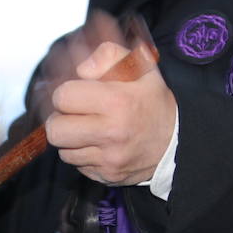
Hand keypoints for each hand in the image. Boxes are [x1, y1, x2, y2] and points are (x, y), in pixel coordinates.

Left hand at [45, 40, 176, 185]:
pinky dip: (82, 154)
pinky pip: (77, 166)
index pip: (63, 97)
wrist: (177, 143)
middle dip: (59, 119)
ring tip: (87, 129)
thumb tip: (81, 70)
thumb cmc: (153, 102)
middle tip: (72, 114)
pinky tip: (97, 144)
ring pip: (63, 151)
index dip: (65, 93)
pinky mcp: (108, 177)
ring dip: (70, 139)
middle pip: (55, 129)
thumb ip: (109, 55)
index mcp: (118, 102)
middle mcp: (112, 133)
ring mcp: (110, 159)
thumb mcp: (141, 67)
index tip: (75, 94)